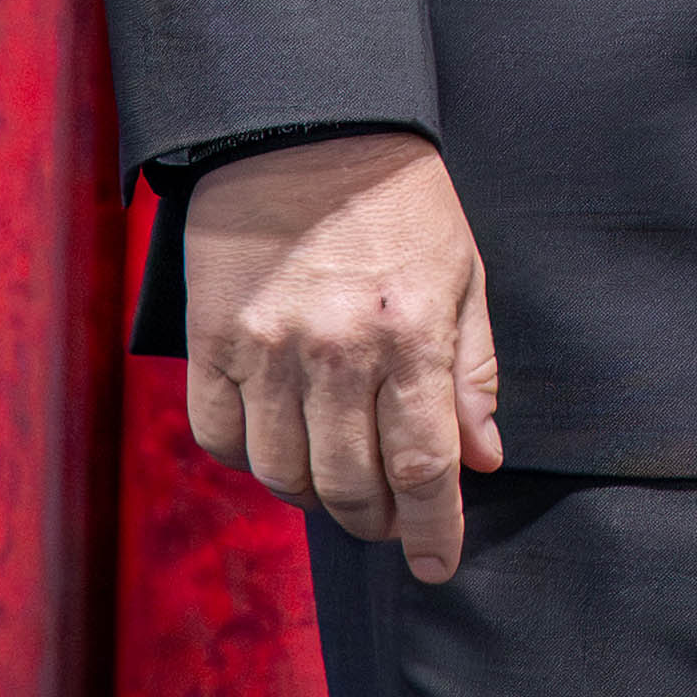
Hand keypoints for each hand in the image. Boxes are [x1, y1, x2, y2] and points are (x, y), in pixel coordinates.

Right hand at [184, 131, 505, 580]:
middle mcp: (336, 350)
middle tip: (392, 518)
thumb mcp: (464, 274)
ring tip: (341, 485)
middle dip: (378, 519)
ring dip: (316, 498)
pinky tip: (282, 446)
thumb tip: (484, 459)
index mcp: (410, 333)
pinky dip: (251, 460)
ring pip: (283, 474)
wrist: (308, 129)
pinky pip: (221, 438)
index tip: (438, 566)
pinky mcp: (211, 342)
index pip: (425, 465)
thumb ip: (472, 371)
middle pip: (350, 484)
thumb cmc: (401, 203)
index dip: (434, 530)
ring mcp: (266, 349)